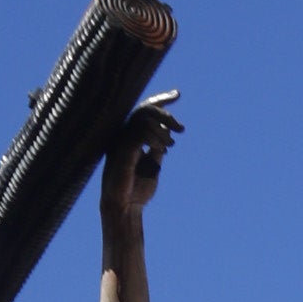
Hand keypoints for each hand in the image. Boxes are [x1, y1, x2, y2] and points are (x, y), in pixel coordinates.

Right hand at [102, 104, 180, 219]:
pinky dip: (155, 138)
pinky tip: (162, 149)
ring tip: (171, 146)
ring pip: (143, 119)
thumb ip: (157, 146)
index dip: (161, 99)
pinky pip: (140, 133)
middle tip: (181, 128)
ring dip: (163, 129)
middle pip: (145, 110)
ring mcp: (121, 141)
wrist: (126, 207)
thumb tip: (166, 131)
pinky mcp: (122, 150)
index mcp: (130, 136)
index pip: (145, 110)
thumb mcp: (153, 164)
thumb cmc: (137, 188)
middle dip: (166, 114)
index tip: (177, 94)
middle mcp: (123, 135)